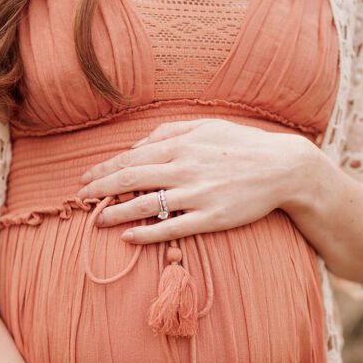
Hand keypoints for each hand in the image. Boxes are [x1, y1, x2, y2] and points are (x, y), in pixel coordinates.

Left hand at [74, 118, 319, 244]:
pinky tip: (128, 236)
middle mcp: (184, 168)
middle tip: (79, 199)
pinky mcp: (211, 218)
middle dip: (100, 190)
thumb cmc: (242, 145)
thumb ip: (169, 133)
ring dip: (115, 213)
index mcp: (181, 145)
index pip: (131, 158)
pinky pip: (171, 227)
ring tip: (95, 219)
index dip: (104, 170)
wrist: (283, 168)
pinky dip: (146, 233)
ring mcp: (197, 195)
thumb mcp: (206, 126)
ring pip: (145, 205)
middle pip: (130, 180)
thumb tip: (138, 145)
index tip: (84, 180)